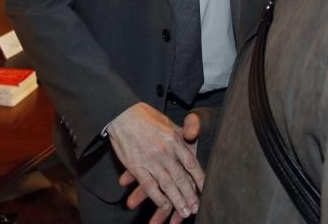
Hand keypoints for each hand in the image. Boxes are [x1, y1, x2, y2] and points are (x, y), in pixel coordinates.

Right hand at [107, 104, 202, 219]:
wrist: (121, 114)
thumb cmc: (144, 116)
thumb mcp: (168, 121)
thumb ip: (181, 132)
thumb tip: (192, 136)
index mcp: (175, 140)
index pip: (191, 163)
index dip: (200, 178)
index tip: (205, 190)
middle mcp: (165, 152)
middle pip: (181, 178)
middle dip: (190, 195)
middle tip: (196, 208)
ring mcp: (151, 160)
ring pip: (167, 185)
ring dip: (177, 200)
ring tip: (184, 212)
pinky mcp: (136, 167)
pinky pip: (149, 186)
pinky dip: (157, 197)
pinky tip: (164, 205)